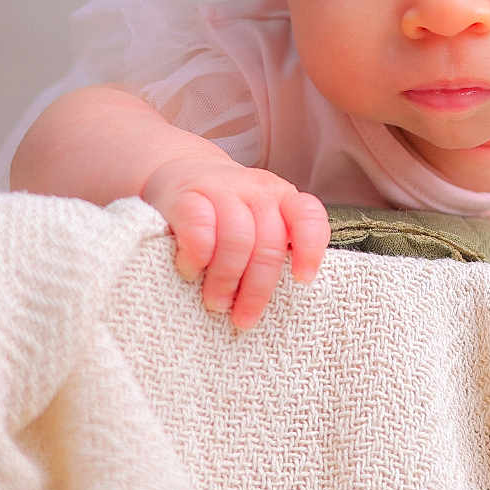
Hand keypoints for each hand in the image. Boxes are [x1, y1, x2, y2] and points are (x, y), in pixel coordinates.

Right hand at [141, 156, 329, 329]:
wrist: (179, 171)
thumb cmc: (226, 212)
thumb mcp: (259, 220)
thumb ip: (274, 245)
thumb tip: (286, 299)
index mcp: (283, 197)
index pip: (309, 216)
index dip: (311, 249)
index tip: (302, 280)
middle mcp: (258, 190)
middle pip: (268, 243)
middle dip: (257, 288)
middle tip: (243, 318)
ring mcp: (222, 189)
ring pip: (237, 239)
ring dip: (227, 279)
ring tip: (217, 303)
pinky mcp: (186, 196)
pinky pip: (200, 231)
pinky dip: (198, 258)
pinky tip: (191, 272)